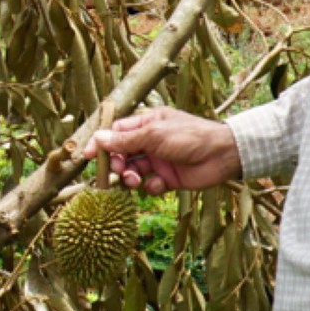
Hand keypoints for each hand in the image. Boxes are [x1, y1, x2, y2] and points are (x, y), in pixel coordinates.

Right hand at [81, 107, 242, 193]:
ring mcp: (159, 160)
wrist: (222, 155)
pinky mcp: (168, 178)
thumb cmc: (190, 136)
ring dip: (130, 177)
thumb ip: (125, 140)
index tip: (87, 156)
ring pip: (133, 171)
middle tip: (118, 171)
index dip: (101, 144)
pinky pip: (149, 185)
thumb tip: (98, 138)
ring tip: (135, 181)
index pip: (116, 133)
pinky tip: (159, 185)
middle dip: (116, 164)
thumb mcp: (154, 135)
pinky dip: (150, 187)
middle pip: (122, 154)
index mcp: (146, 124)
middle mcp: (150, 141)